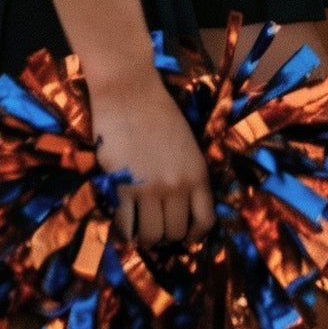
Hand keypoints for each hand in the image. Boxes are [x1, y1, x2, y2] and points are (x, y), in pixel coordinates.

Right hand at [88, 67, 214, 247]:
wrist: (129, 91)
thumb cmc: (159, 112)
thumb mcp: (187, 143)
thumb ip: (186, 173)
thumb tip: (180, 205)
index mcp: (198, 172)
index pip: (205, 220)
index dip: (195, 235)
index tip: (186, 236)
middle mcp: (178, 185)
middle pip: (175, 232)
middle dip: (166, 236)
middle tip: (156, 229)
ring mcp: (150, 189)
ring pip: (151, 236)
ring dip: (145, 237)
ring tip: (139, 228)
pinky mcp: (122, 188)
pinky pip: (126, 226)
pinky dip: (124, 230)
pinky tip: (123, 221)